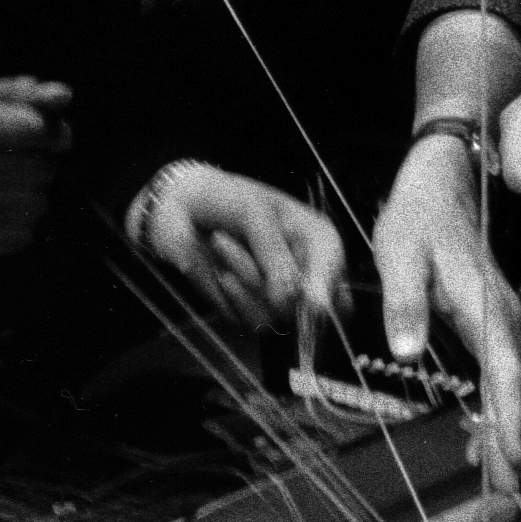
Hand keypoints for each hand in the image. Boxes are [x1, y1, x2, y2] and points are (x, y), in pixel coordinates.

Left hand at [138, 165, 347, 330]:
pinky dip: (234, 296)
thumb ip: (275, 256)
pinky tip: (221, 271)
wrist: (181, 208)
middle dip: (285, 294)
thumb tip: (289, 301)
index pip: (339, 278)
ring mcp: (279, 298)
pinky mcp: (250, 313)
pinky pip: (251, 321)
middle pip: (317, 312)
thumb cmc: (227, 200)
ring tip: (222, 243)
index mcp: (320, 243)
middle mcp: (306, 275)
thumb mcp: (254, 214)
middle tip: (260, 271)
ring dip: (247, 280)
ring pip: (279, 316)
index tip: (311, 305)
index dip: (327, 294)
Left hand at [373, 135, 520, 492]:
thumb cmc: (418, 218)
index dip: (508, 418)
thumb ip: (404, 304)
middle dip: (512, 438)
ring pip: (513, 382)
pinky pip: (503, 371)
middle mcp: (501, 315)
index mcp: (481, 304)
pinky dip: (499, 405)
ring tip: (496, 476)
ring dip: (506, 427)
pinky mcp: (493, 320)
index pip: (503, 371)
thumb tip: (406, 354)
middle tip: (504, 489)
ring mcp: (501, 318)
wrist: (444, 180)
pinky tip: (482, 432)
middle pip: (516, 386)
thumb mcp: (399, 255)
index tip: (508, 458)